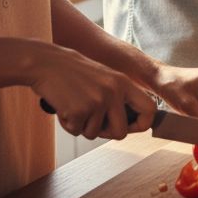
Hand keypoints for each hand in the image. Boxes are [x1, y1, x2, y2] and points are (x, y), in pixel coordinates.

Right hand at [30, 45, 157, 140]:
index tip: (130, 127)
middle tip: (93, 122)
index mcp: (124, 83)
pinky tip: (64, 107)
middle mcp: (114, 92)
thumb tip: (131, 123)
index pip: (150, 109)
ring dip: (83, 126)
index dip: (142, 124)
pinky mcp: (78, 111)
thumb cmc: (75, 73)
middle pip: (121, 132)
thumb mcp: (106, 78)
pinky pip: (76, 132)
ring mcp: (97, 102)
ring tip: (75, 106)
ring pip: (94, 134)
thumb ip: (119, 96)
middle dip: (106, 133)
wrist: (47, 63)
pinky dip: (68, 125)